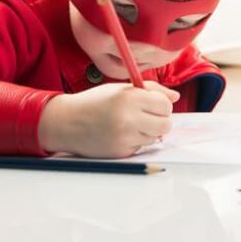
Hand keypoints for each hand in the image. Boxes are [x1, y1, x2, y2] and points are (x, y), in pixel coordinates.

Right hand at [38, 81, 179, 157]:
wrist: (66, 122)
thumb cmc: (95, 102)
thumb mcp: (121, 88)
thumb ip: (151, 89)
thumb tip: (175, 97)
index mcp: (130, 98)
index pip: (165, 105)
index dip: (162, 105)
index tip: (153, 104)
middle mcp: (128, 119)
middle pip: (165, 125)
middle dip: (160, 120)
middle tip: (147, 116)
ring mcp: (124, 138)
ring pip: (155, 138)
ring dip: (148, 131)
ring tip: (129, 123)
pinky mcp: (120, 153)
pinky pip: (141, 148)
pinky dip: (136, 141)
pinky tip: (120, 134)